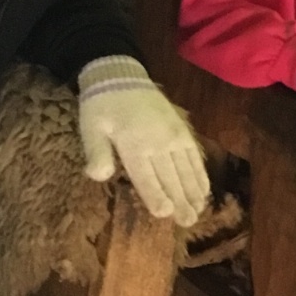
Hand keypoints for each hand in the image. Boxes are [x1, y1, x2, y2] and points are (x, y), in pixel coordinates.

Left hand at [77, 57, 209, 226]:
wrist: (120, 73)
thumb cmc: (101, 105)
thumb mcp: (90, 128)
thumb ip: (96, 153)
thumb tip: (97, 176)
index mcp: (135, 144)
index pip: (147, 178)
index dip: (157, 197)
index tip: (166, 215)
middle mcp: (159, 142)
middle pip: (171, 177)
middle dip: (181, 202)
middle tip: (188, 222)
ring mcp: (174, 135)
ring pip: (187, 168)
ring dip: (194, 191)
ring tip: (199, 212)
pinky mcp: (182, 129)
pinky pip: (195, 154)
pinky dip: (200, 173)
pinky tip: (204, 188)